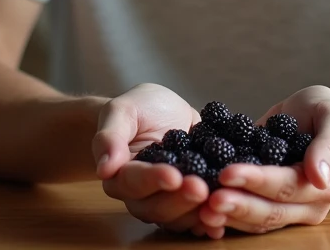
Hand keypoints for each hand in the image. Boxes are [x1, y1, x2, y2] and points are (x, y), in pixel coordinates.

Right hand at [92, 83, 218, 237]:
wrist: (159, 113)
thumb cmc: (137, 109)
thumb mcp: (121, 111)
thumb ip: (110, 136)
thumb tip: (105, 167)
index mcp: (120, 174)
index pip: (134, 181)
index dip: (153, 180)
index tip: (173, 175)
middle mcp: (140, 195)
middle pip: (157, 207)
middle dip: (181, 200)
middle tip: (202, 188)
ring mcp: (165, 200)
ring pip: (178, 217)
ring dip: (198, 213)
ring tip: (218, 202)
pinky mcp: (187, 200)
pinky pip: (196, 216)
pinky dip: (209, 220)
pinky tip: (224, 220)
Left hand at [198, 85, 329, 234]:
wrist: (325, 125)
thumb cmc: (328, 116)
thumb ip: (327, 145)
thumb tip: (319, 177)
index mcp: (324, 184)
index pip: (286, 186)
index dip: (256, 181)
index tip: (227, 172)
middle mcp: (307, 204)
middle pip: (269, 212)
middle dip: (237, 205)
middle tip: (207, 198)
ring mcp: (289, 210)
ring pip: (257, 221)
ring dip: (228, 216)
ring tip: (200, 207)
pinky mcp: (271, 207)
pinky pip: (249, 218)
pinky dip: (226, 215)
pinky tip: (202, 209)